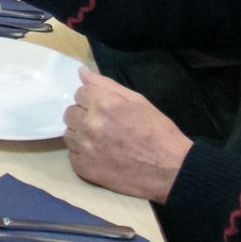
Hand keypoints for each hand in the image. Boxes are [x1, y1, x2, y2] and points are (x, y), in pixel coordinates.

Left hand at [63, 68, 191, 202]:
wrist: (171, 170)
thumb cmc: (158, 131)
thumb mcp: (137, 100)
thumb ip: (106, 84)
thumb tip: (82, 71)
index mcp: (103, 104)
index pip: (80, 92)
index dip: (93, 99)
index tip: (106, 108)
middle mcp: (89, 124)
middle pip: (70, 112)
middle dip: (85, 115)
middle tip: (105, 125)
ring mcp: (84, 148)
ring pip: (69, 134)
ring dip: (82, 134)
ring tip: (103, 141)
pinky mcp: (83, 168)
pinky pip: (72, 154)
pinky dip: (83, 154)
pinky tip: (101, 155)